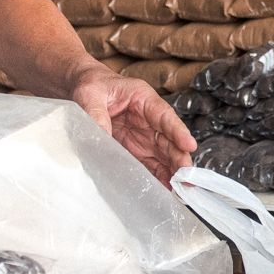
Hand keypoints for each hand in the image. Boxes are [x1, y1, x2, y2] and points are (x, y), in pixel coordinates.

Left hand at [69, 68, 195, 183]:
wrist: (83, 88)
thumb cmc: (91, 85)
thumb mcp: (90, 94)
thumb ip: (96, 113)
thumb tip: (101, 137)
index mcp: (143, 99)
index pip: (164, 116)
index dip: (178, 131)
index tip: (190, 145)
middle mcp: (149, 119)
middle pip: (169, 139)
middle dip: (179, 157)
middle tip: (186, 176)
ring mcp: (143, 135)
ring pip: (163, 154)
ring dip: (172, 170)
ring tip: (179, 188)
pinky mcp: (135, 148)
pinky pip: (150, 163)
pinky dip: (158, 176)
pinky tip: (164, 188)